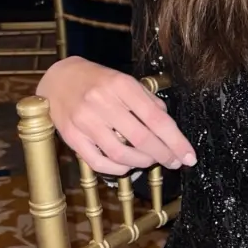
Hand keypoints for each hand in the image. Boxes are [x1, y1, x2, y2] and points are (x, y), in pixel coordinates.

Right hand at [36, 56, 195, 174]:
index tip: (189, 156)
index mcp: (121, 85)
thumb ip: (148, 101)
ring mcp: (85, 121)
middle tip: (175, 162)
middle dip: (164, 155)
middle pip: (142, 138)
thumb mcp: (125, 81)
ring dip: (143, 162)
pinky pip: (99, 162)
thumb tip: (168, 125)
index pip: (156, 118)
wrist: (58, 79)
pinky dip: (118, 168)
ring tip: (152, 161)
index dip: (176, 140)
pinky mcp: (71, 136)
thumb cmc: (98, 80)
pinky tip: (128, 165)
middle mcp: (102, 102)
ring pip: (121, 153)